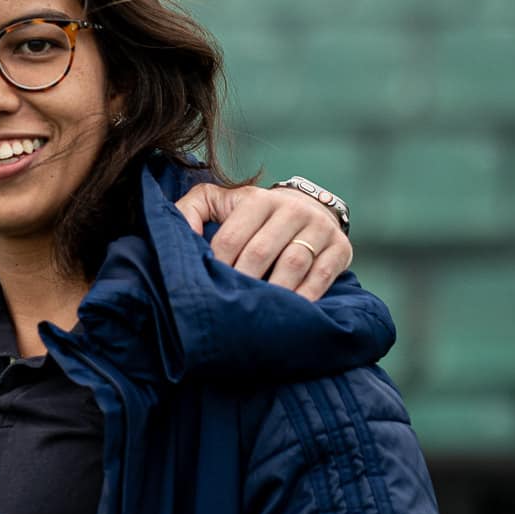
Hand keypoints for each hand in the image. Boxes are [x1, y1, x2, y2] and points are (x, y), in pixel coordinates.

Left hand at [172, 181, 351, 300]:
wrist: (307, 211)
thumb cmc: (251, 215)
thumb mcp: (220, 203)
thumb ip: (192, 210)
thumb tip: (174, 231)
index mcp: (258, 200)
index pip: (231, 236)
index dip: (216, 264)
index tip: (205, 287)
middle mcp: (292, 209)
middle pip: (261, 251)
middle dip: (241, 281)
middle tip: (226, 306)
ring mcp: (320, 228)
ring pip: (292, 264)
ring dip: (272, 292)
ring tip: (254, 314)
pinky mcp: (340, 248)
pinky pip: (322, 276)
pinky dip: (304, 296)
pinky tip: (287, 312)